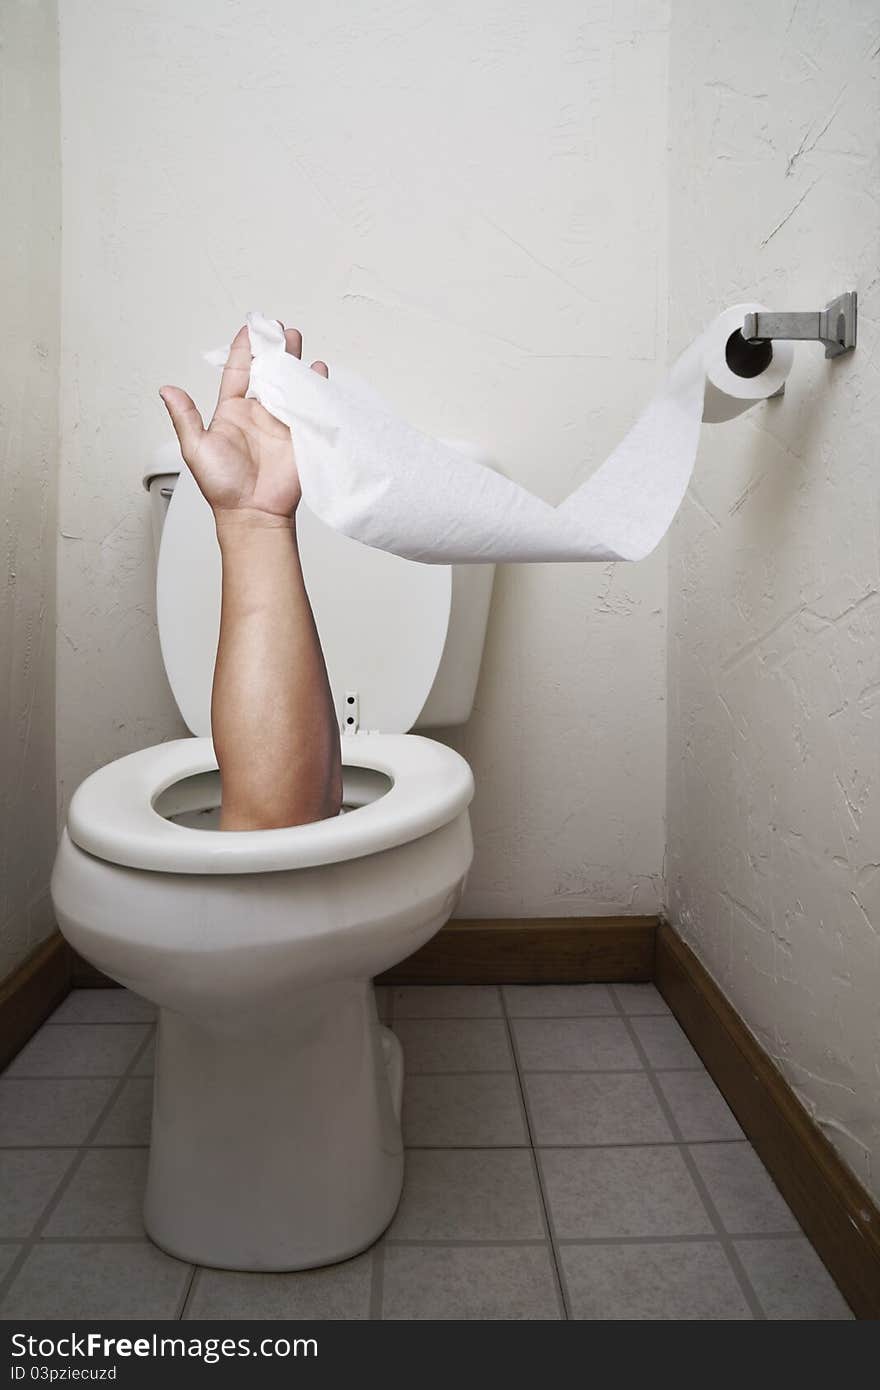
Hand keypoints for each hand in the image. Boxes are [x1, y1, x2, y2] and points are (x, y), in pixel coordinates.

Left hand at [159, 324, 327, 524]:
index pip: (238, 372)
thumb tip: (166, 390)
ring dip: (294, 361)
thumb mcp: (196, 448)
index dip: (243, 350)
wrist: (252, 512)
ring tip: (296, 339)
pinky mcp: (300, 435)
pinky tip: (318, 369)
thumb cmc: (222, 486)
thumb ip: (184, 417)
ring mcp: (281, 423)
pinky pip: (310, 405)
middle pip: (268, 372)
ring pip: (290, 384)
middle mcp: (258, 413)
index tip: (249, 329)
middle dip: (273, 348)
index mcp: (232, 411)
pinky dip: (316, 386)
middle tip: (278, 328)